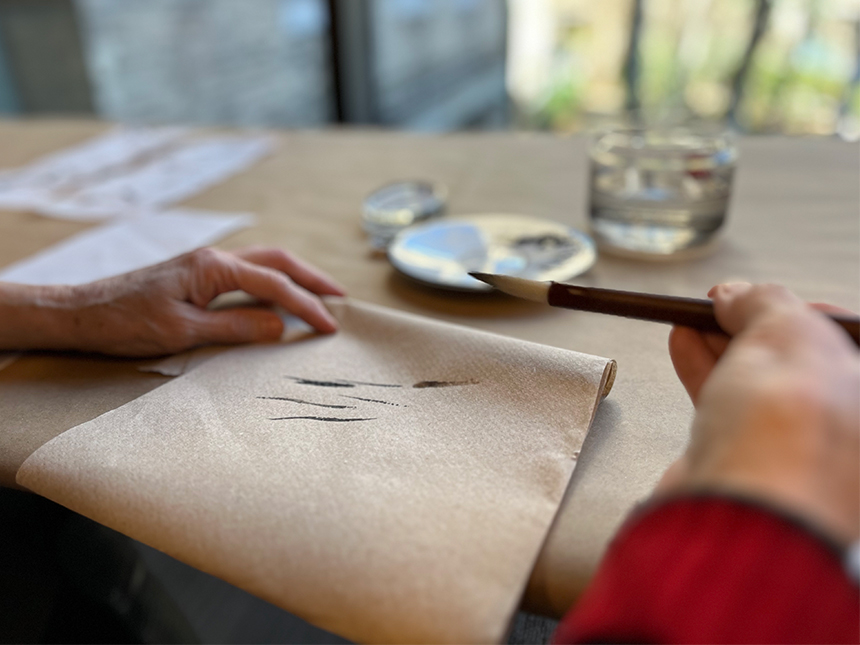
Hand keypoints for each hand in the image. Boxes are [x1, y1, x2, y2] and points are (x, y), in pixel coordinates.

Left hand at [0, 246, 344, 356]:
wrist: (81, 313)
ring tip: (320, 297)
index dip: (306, 305)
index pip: (273, 284)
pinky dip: (272, 285)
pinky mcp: (197, 277)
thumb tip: (280, 327)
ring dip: (294, 278)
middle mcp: (213, 259)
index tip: (331, 326)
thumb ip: (235, 328)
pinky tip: (279, 301)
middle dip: (312, 277)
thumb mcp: (182, 333)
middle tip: (341, 298)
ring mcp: (205, 266)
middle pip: (277, 260)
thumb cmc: (124, 323)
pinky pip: (246, 276)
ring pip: (263, 263)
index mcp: (211, 267)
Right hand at [659, 283, 858, 544]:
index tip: (760, 297)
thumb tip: (738, 296)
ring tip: (690, 319)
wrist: (742, 511)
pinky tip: (682, 345)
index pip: (844, 340)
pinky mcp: (750, 466)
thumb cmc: (790, 434)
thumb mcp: (788, 331)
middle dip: (751, 327)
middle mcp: (846, 430)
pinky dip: (703, 373)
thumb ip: (765, 302)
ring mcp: (798, 453)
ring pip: (757, 385)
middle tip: (722, 306)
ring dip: (720, 345)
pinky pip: (727, 408)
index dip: (801, 310)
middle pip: (797, 362)